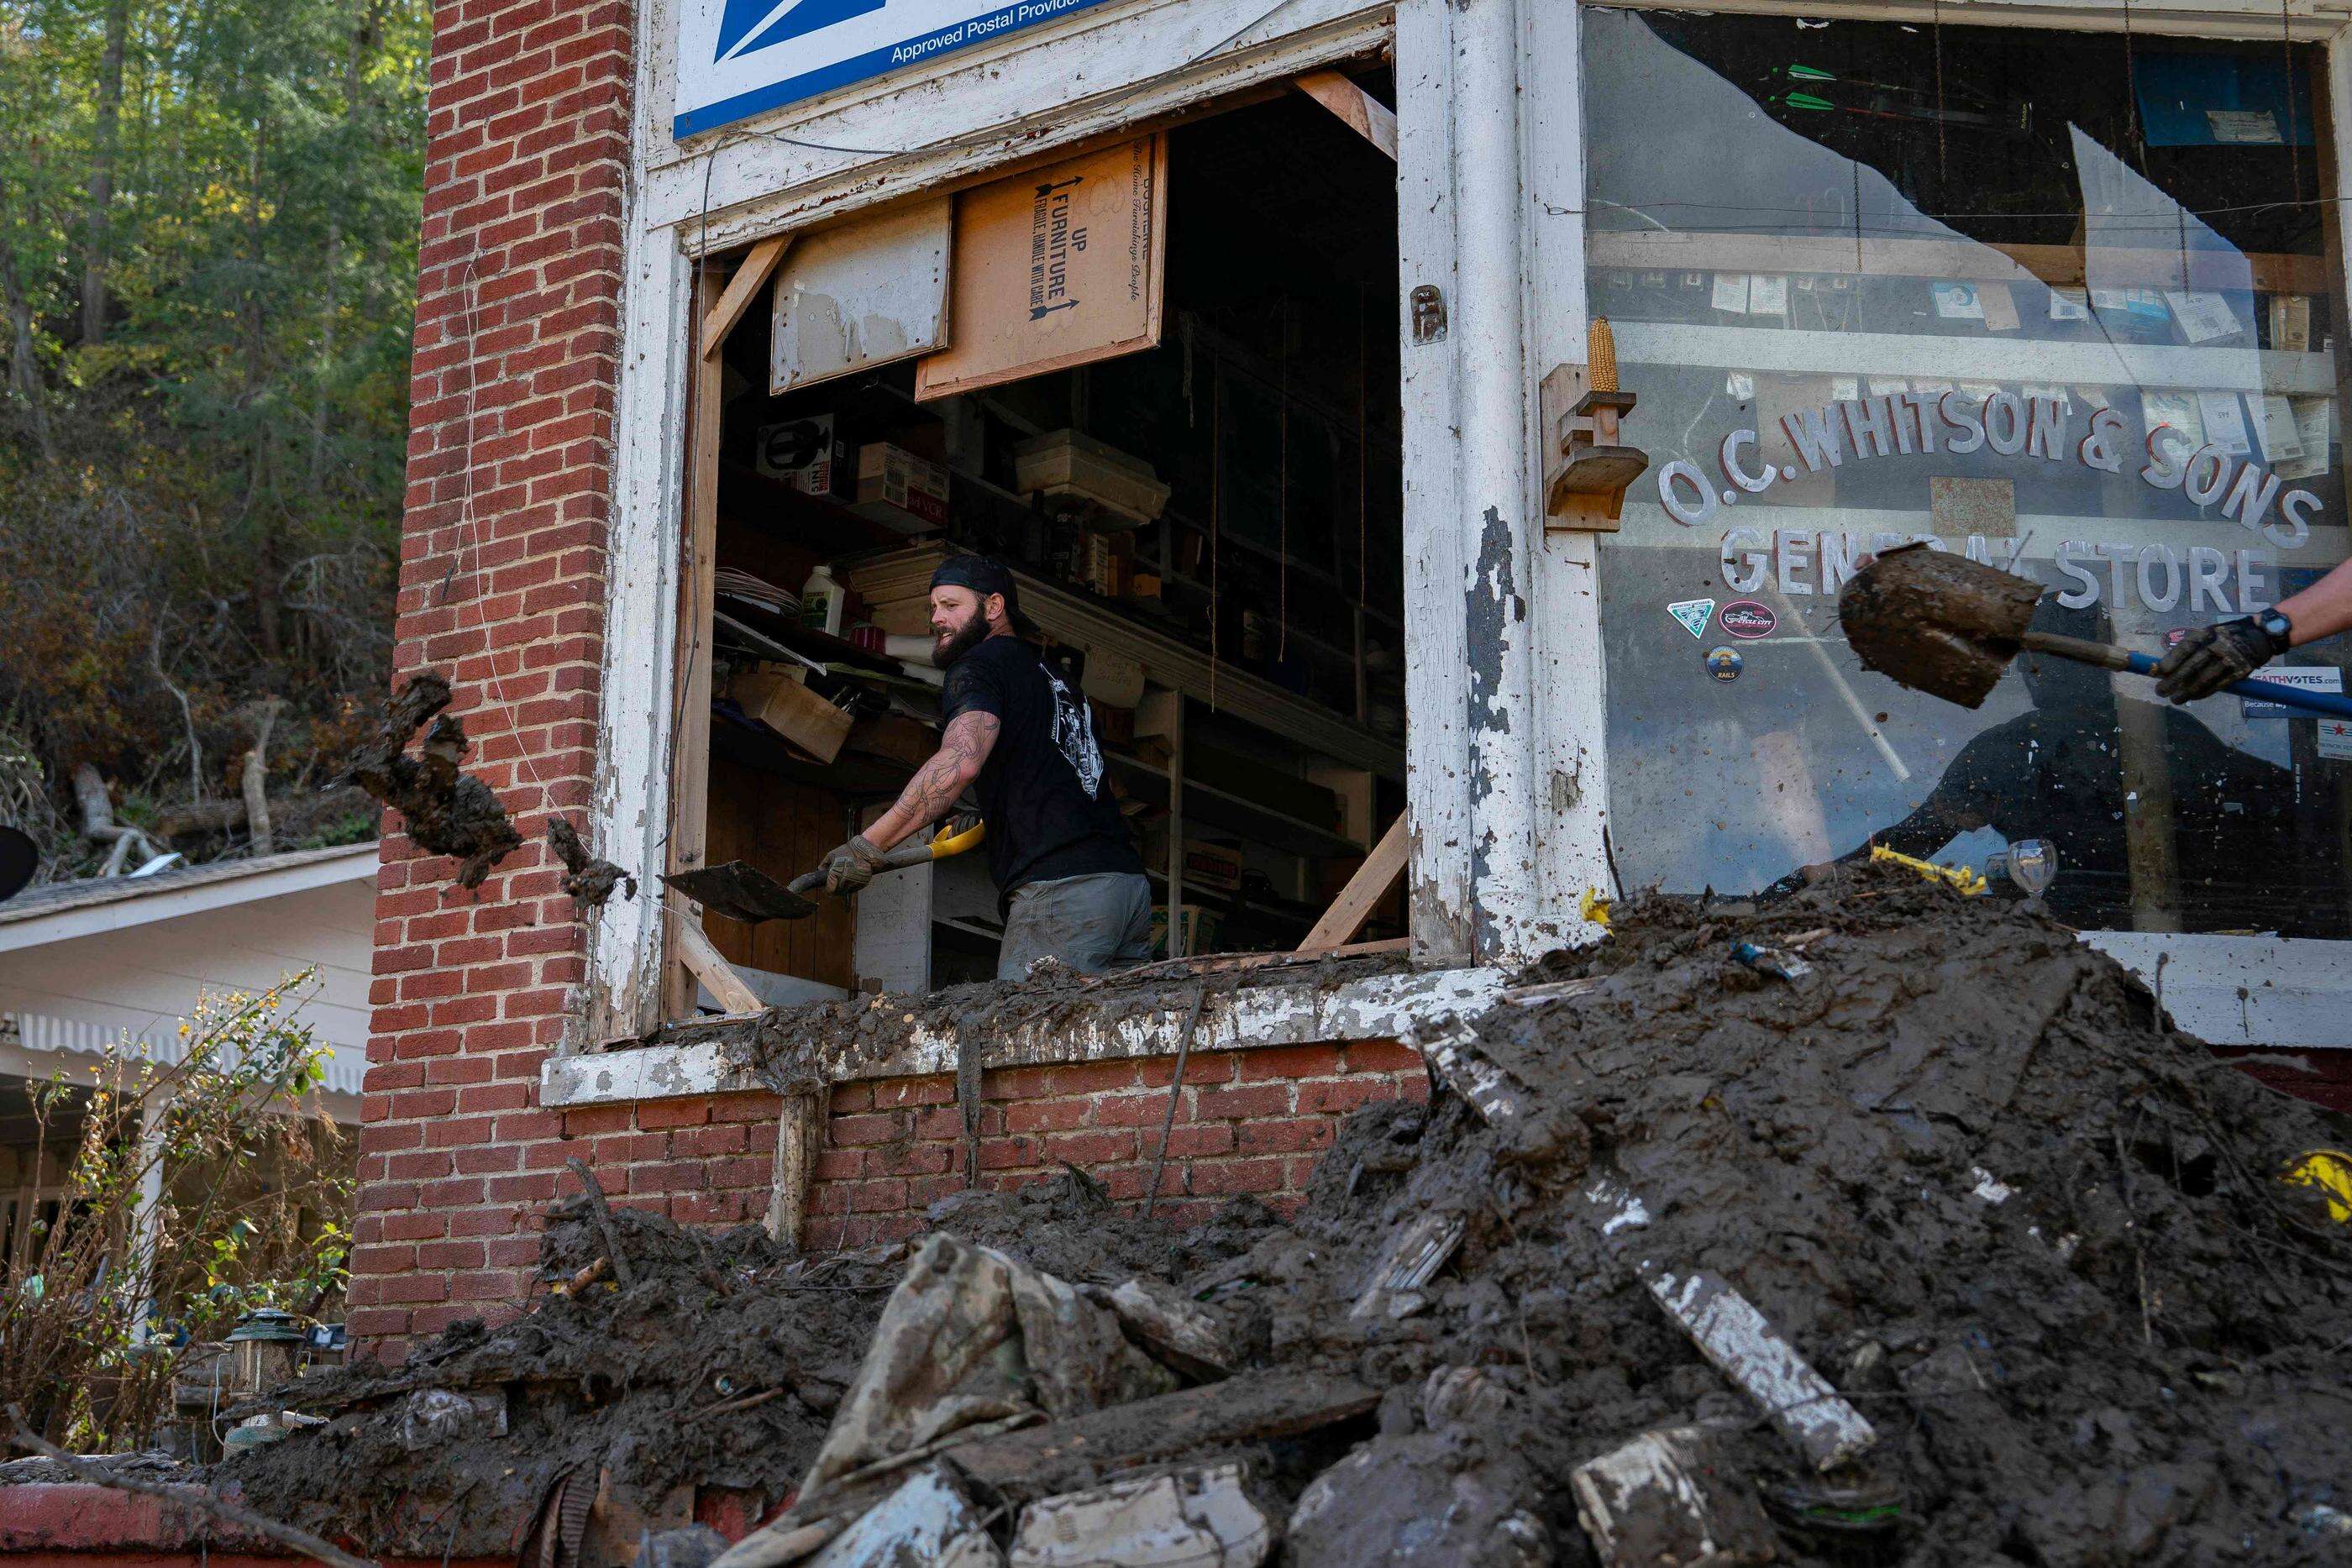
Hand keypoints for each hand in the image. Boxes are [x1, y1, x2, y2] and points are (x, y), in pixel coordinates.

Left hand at [819, 834, 886, 895]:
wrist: (865, 851)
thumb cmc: (849, 851)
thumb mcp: (832, 855)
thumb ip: (824, 864)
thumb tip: (820, 870)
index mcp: (835, 875)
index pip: (829, 891)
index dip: (828, 889)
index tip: (828, 887)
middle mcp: (844, 881)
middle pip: (838, 892)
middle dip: (836, 887)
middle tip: (837, 880)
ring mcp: (854, 883)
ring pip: (846, 891)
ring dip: (844, 886)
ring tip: (846, 876)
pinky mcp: (862, 883)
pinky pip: (855, 888)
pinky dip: (852, 884)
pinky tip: (853, 876)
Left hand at [2153, 618, 2287, 702]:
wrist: (2260, 634)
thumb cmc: (2225, 636)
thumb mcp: (2208, 635)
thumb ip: (2188, 649)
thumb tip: (2161, 668)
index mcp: (2207, 634)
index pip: (2186, 647)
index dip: (2173, 659)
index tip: (2160, 671)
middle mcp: (2218, 645)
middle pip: (2193, 665)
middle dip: (2175, 680)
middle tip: (2160, 691)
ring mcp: (2230, 659)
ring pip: (2205, 678)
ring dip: (2188, 691)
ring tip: (2175, 699)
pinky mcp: (2240, 671)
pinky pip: (2219, 684)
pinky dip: (2204, 692)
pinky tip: (2193, 697)